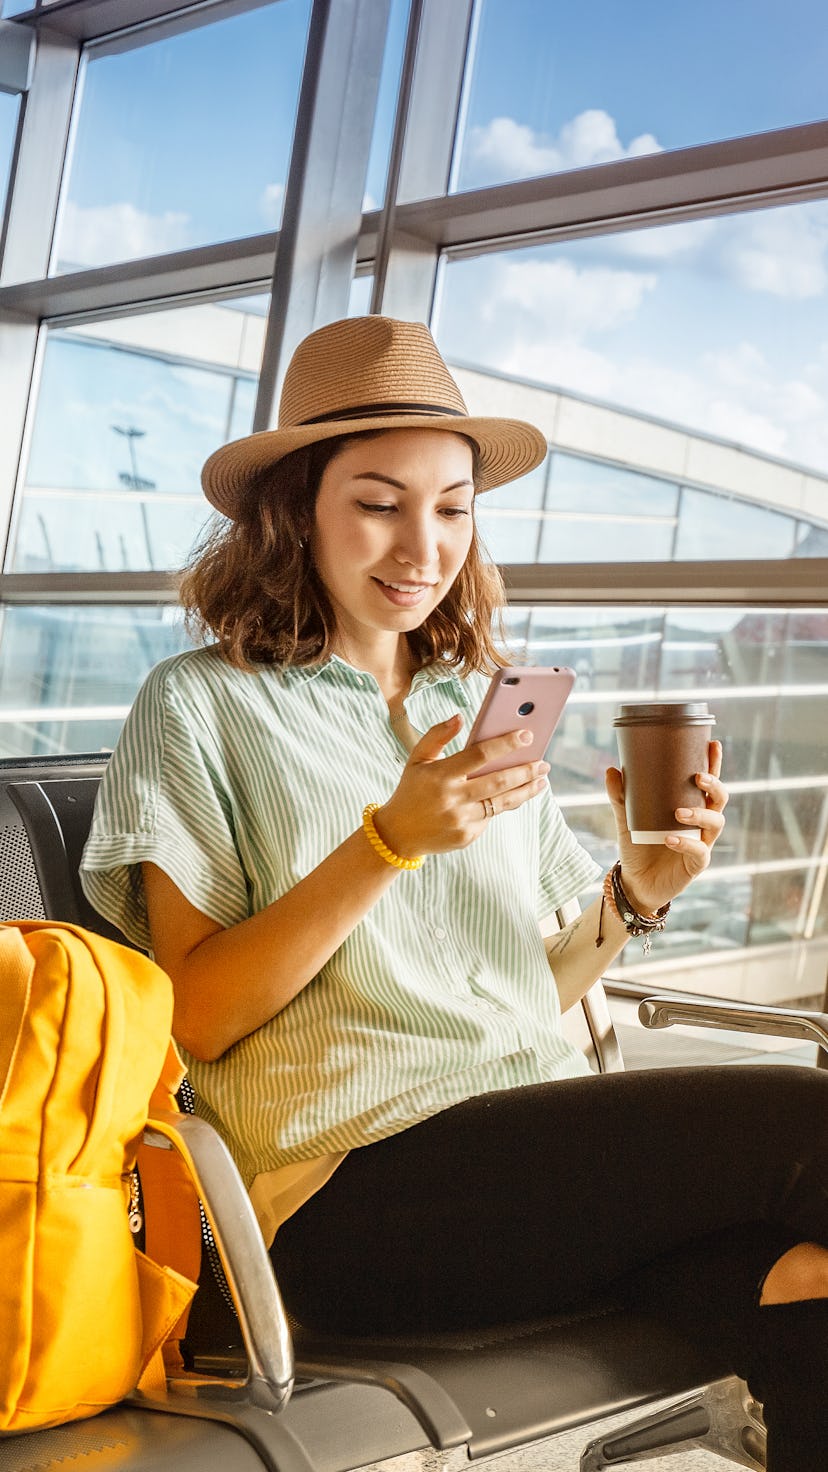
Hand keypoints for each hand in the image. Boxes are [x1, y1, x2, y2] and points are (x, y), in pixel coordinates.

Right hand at [376, 714, 548, 857]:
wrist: (398, 834)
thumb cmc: (411, 790)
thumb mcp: (416, 759)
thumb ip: (437, 735)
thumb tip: (459, 717)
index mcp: (440, 775)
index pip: (479, 755)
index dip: (505, 744)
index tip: (527, 735)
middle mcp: (452, 798)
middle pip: (498, 781)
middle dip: (526, 770)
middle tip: (543, 762)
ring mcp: (461, 820)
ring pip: (502, 802)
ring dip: (526, 790)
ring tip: (541, 780)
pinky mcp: (467, 836)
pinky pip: (491, 817)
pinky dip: (503, 804)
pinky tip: (515, 794)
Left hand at [604, 740, 727, 913]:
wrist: (635, 882)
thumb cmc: (638, 847)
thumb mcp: (627, 818)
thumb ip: (621, 796)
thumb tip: (612, 769)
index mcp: (690, 806)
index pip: (707, 783)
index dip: (714, 764)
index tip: (713, 744)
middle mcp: (701, 824)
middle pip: (720, 800)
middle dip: (714, 785)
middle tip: (697, 777)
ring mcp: (702, 843)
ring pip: (715, 823)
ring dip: (700, 814)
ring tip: (678, 812)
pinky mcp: (696, 864)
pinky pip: (699, 852)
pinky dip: (685, 844)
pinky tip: (670, 839)